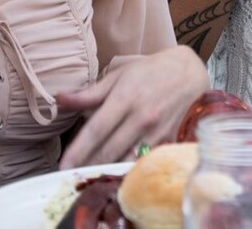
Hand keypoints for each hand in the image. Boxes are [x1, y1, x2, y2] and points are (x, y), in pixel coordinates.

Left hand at [57, 47, 209, 166]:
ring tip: (90, 180)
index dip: (78, 151)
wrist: (191, 72)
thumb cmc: (151, 72)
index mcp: (125, 97)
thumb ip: (89, 93)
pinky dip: (130, 170)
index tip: (63, 166)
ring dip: (107, 172)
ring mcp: (157, 131)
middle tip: (69, 179)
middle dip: (87, 167)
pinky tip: (117, 174)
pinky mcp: (169, 141)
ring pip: (126, 161)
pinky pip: (145, 162)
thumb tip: (59, 99)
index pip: (96, 130)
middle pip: (108, 151)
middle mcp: (141, 117)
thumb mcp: (119, 76)